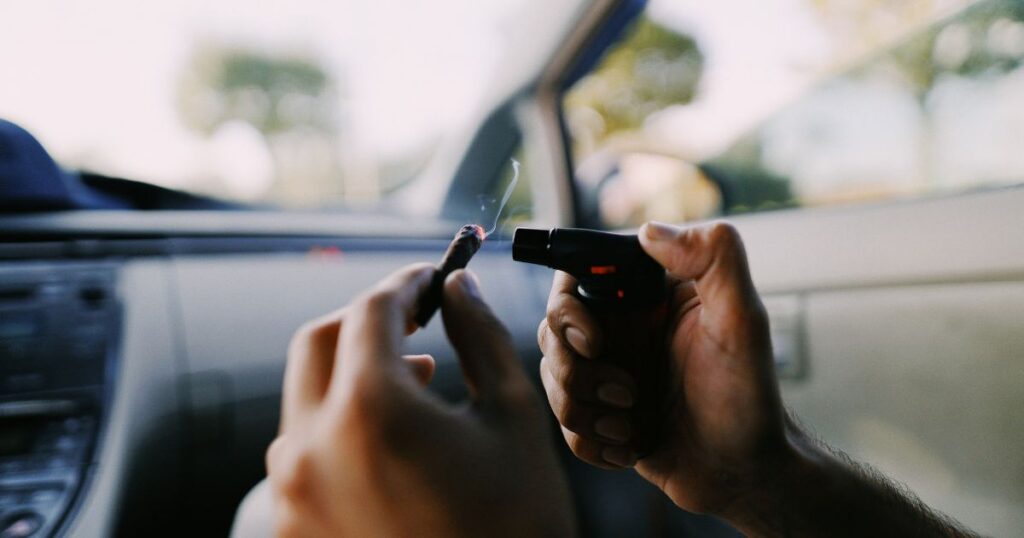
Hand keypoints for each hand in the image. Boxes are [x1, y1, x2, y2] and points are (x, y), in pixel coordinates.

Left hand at [267, 264, 574, 536]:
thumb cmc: (518, 525)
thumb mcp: (512, 417)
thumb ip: (479, 335)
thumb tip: (458, 287)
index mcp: (370, 411)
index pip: (371, 311)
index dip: (406, 284)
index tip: (432, 278)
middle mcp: (310, 449)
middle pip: (320, 343)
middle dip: (368, 321)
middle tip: (418, 319)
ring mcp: (293, 496)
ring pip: (308, 397)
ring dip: (355, 374)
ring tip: (420, 380)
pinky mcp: (293, 529)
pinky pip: (306, 451)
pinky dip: (343, 427)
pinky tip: (394, 438)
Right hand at [538, 221, 789, 516]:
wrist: (742, 473)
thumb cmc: (749, 398)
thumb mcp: (742, 321)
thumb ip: (714, 259)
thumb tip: (651, 231)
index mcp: (646, 296)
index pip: (576, 275)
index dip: (567, 308)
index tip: (594, 341)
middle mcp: (621, 328)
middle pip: (550, 331)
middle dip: (577, 371)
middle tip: (627, 392)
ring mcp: (607, 371)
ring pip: (551, 379)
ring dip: (588, 412)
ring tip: (633, 423)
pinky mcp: (600, 413)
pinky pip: (563, 424)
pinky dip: (593, 442)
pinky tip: (629, 446)